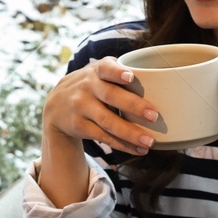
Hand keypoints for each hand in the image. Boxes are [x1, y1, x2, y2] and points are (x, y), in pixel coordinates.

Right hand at [42, 56, 158, 156]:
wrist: (56, 105)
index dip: (117, 72)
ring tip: (149, 142)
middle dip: (133, 106)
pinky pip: (103, 136)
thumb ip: (121, 73)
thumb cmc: (91, 86)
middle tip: (154, 116)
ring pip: (107, 122)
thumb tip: (161, 82)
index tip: (130, 77)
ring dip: (130, 133)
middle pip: (110, 96)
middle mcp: (87, 87)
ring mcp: (81, 107)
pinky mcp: (79, 126)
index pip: (106, 68)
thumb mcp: (99, 73)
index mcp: (97, 71)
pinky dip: (122, 145)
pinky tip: (138, 149)